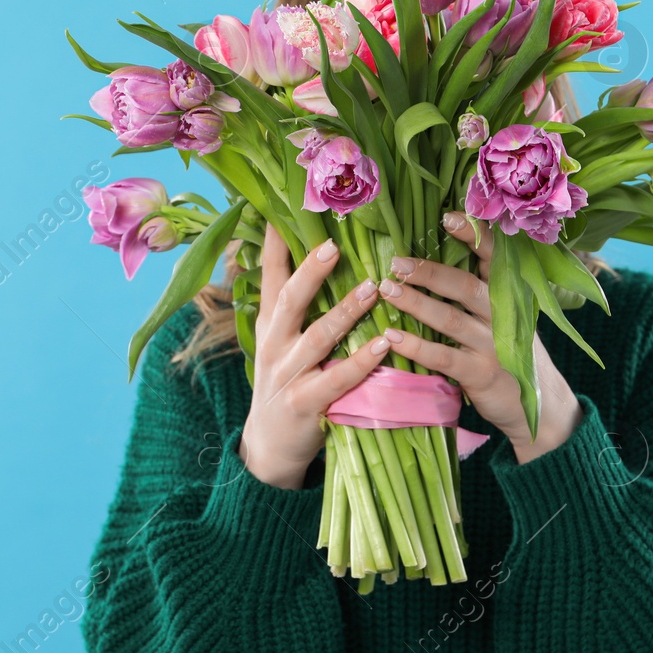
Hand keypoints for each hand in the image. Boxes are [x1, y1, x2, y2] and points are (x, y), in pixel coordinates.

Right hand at [239, 225, 385, 488]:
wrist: (269, 446)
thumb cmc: (287, 381)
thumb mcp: (281, 339)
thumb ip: (297, 303)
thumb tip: (319, 252)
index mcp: (270, 322)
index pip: (270, 274)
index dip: (275, 241)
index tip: (283, 206)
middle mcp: (274, 343)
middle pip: (289, 299)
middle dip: (310, 270)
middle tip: (334, 243)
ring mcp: (287, 374)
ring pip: (316, 336)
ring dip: (344, 311)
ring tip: (371, 287)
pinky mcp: (304, 404)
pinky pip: (336, 379)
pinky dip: (360, 361)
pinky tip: (383, 344)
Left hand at [376, 213, 582, 464]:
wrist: (537, 403)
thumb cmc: (508, 350)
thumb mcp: (505, 315)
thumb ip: (479, 289)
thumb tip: (433, 258)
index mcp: (507, 294)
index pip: (493, 257)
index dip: (472, 235)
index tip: (446, 217)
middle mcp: (504, 315)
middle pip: (466, 286)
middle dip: (429, 272)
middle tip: (396, 262)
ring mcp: (494, 345)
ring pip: (451, 319)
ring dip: (416, 303)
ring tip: (386, 290)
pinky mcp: (481, 374)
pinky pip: (444, 357)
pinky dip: (416, 346)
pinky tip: (391, 336)